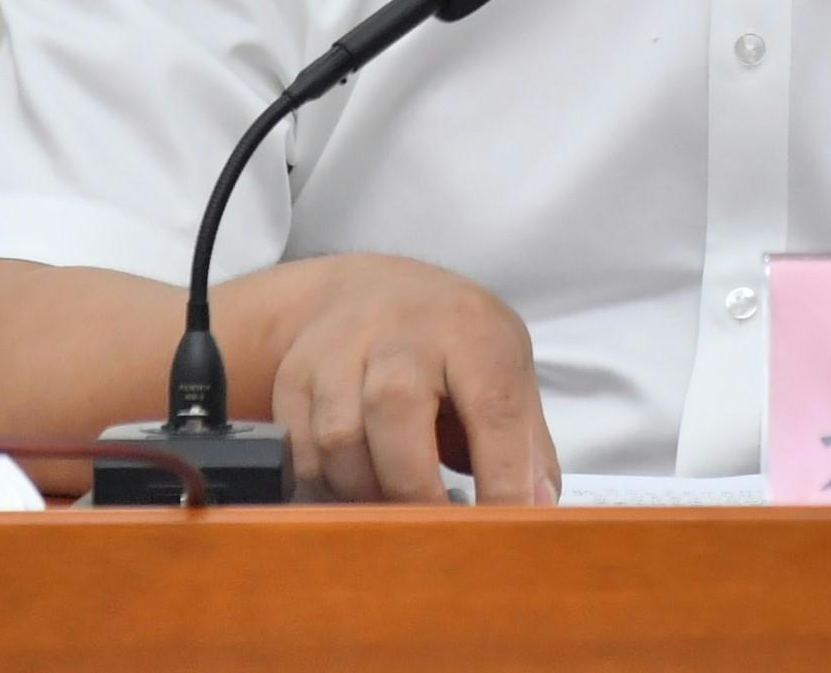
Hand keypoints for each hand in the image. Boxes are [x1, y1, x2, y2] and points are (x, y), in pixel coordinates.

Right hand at [264, 253, 559, 504]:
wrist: (368, 290)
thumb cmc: (452, 341)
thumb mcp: (505, 365)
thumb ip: (524, 440)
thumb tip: (536, 512)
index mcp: (471, 330)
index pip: (493, 407)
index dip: (503, 478)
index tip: (504, 531)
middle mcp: (401, 331)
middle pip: (396, 410)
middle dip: (415, 490)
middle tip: (433, 541)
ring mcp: (339, 349)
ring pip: (339, 437)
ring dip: (366, 495)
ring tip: (392, 520)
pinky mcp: (294, 376)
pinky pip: (299, 451)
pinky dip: (325, 491)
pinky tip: (352, 502)